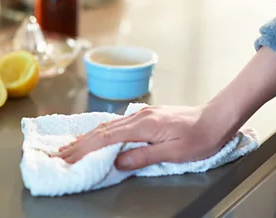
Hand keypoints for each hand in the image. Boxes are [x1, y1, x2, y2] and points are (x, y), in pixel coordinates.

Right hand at [55, 105, 232, 170]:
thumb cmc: (200, 137)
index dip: (84, 148)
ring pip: (107, 126)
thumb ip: (144, 156)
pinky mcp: (146, 116)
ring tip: (70, 146)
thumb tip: (117, 161)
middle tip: (59, 153)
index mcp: (143, 125)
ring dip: (87, 137)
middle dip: (79, 143)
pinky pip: (116, 124)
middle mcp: (138, 116)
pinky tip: (95, 135)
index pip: (106, 138)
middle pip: (101, 130)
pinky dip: (101, 132)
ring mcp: (141, 114)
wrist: (216, 118)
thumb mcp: (174, 152)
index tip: (67, 157)